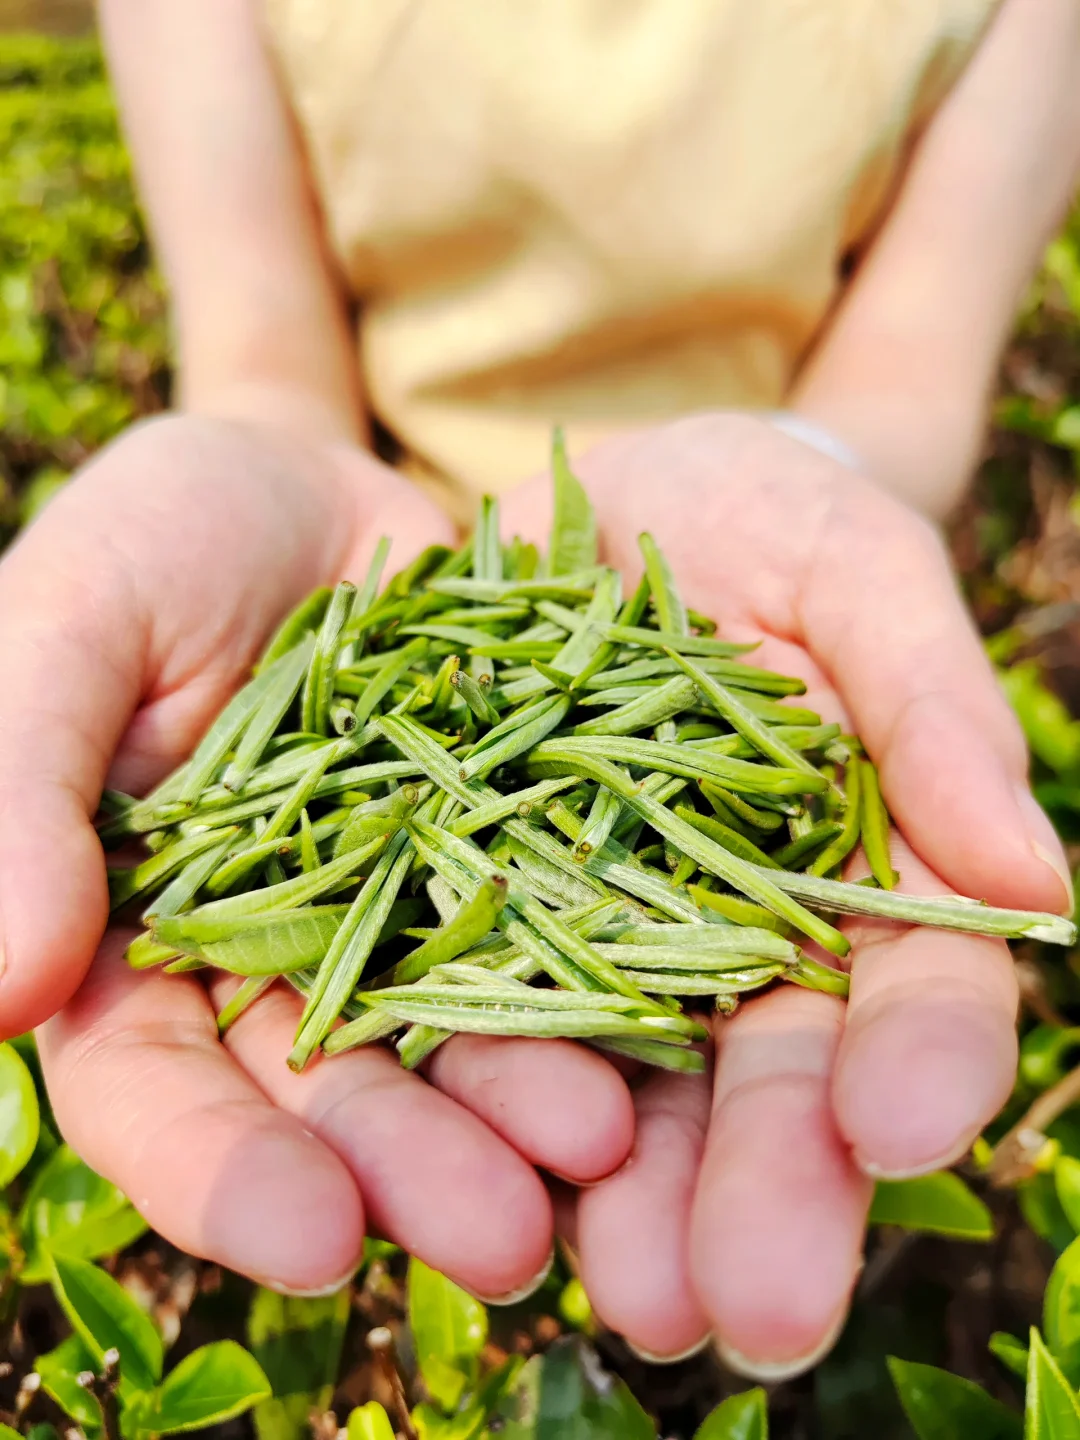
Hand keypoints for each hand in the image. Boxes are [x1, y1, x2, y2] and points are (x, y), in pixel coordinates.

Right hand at [5, 413, 633, 1296]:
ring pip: (454, 1038)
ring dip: (522, 1105)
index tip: (309, 1237)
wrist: (319, 486)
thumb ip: (20, 785)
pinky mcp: (508, 865)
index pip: (152, 1088)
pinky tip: (663, 1032)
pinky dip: (602, 983)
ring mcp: (401, 919)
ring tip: (604, 1150)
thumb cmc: (159, 541)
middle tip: (506, 1241)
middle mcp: (269, 960)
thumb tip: (1, 989)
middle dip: (408, 1168)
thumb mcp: (72, 626)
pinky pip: (558, 934)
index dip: (219, 1171)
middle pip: (327, 1097)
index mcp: (130, 937)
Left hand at [502, 412, 1069, 1372]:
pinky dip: (484, 1107)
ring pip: (636, 1097)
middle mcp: (741, 945)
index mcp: (862, 877)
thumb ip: (935, 710)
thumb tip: (1034, 882)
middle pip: (774, 1088)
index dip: (924, 1063)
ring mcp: (606, 945)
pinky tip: (469, 1177)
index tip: (904, 1126)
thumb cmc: (765, 519)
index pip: (920, 994)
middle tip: (747, 1310)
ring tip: (623, 1295)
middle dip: (771, 1194)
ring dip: (635, 1204)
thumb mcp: (857, 568)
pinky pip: (480, 1021)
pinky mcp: (480, 922)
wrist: (601, 502)